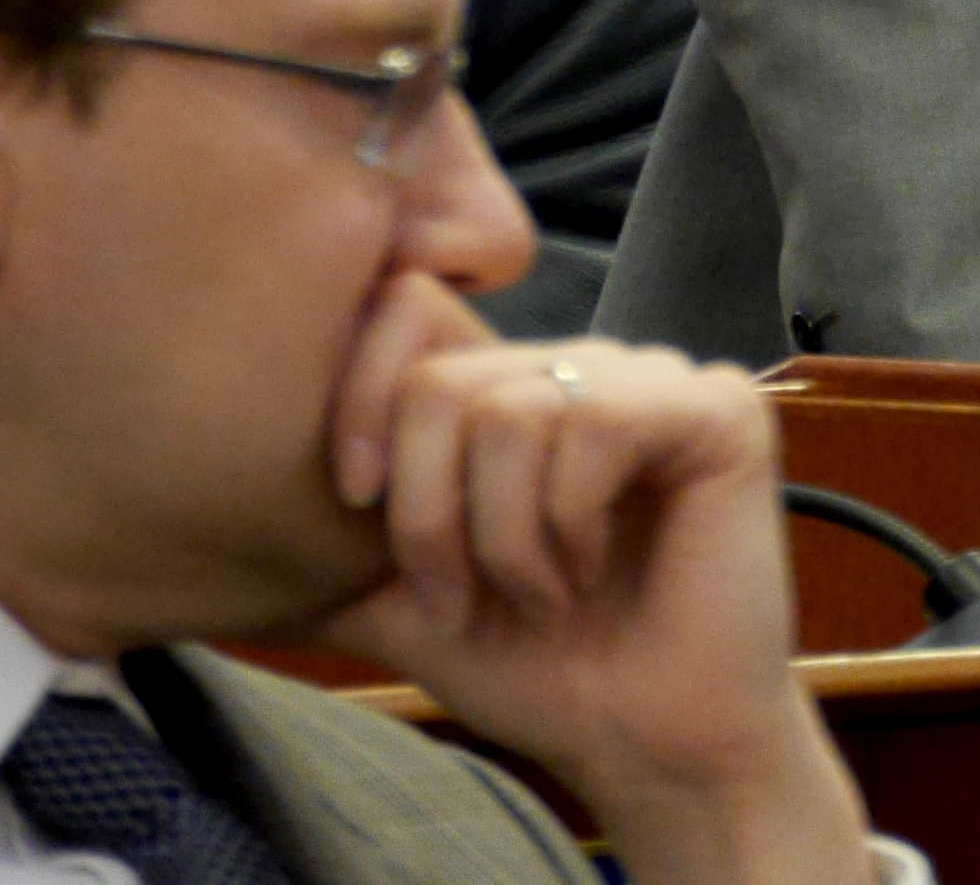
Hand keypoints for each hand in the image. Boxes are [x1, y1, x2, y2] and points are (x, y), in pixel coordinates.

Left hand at [315, 275, 871, 884]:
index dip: (355, 397)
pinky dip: (568, 523)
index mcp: (508, 389)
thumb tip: (196, 549)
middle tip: (466, 595)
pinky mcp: (716, 408)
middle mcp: (579, 365)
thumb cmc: (537, 669)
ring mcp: (652, 376)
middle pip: (441, 381)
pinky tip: (592, 569)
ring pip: (510, 409)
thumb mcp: (399, 599)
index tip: (356, 505)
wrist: (642, 738)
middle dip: (429, 517)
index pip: (404, 308)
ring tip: (542, 592)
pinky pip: (594, 425)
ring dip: (504, 538)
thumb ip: (321, 550)